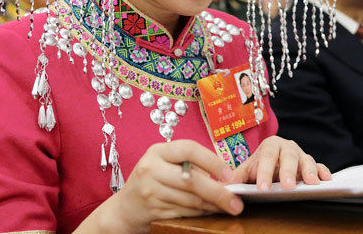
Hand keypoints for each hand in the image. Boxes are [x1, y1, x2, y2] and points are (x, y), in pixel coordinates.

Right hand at [79, 140, 241, 233]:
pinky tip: (211, 211)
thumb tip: (224, 175)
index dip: (211, 161)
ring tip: (228, 207)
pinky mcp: (153, 210)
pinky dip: (201, 213)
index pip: (188, 149)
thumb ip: (188, 163)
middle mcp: (151, 169)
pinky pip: (184, 212)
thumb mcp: (164, 162)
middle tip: (236, 201)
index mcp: (157, 151)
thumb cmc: (152, 179)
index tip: (228, 174)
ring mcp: (150, 191)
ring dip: (212, 205)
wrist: (126, 207)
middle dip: (218, 192)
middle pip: (191, 180)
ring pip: (190, 200)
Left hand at [232, 135, 331, 190]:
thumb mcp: (247, 171)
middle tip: (288, 187)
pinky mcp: (311, 165)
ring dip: (309, 171)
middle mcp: (287, 147)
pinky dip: (323, 172)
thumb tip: (222, 184)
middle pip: (288, 157)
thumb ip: (236, 176)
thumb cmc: (260, 167)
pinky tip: (326, 180)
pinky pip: (319, 166)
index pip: (267, 157)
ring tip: (311, 183)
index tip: (262, 188)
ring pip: (306, 160)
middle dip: (288, 172)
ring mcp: (301, 156)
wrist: (272, 164)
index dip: (265, 172)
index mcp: (270, 146)